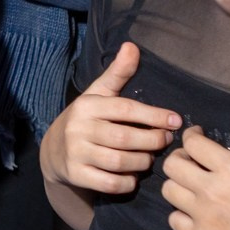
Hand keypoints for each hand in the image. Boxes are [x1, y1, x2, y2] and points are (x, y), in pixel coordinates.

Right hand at [40, 43, 181, 195]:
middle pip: (126, 137)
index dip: (154, 115)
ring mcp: (75, 153)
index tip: (176, 120)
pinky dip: (127, 181)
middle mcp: (78, 128)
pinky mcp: (76, 174)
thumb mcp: (98, 94)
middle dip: (152, 141)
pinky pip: (109, 183)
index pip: (126, 109)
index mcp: (87, 105)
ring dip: (142, 162)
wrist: (53, 151)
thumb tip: (132, 45)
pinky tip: (133, 175)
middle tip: (165, 141)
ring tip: (150, 158)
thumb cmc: (86, 120)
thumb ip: (118, 73)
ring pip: (120, 161)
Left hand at [161, 104, 229, 229]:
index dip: (192, 135)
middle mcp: (212, 192)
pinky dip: (179, 214)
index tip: (200, 136)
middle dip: (180, 157)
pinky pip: (174, 221)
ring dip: (178, 184)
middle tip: (194, 159)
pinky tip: (196, 211)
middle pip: (172, 165)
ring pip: (168, 191)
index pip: (193, 143)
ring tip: (193, 183)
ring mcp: (204, 219)